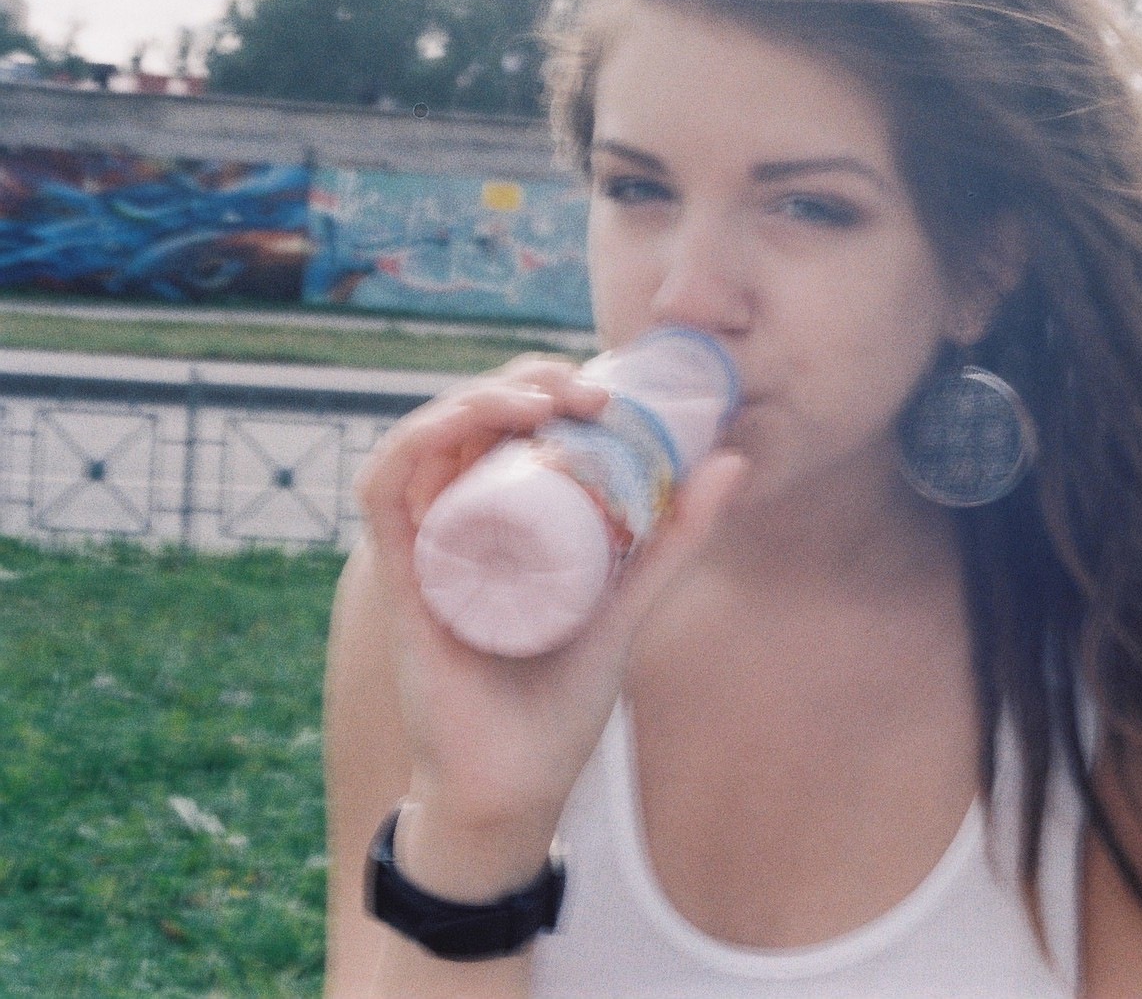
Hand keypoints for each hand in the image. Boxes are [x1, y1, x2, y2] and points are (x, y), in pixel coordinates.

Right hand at [352, 355, 745, 888]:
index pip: (509, 428)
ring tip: (539, 400)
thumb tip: (732, 459)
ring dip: (473, 401)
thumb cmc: (560, 703)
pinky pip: (382, 493)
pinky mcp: (400, 580)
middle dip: (520, 382)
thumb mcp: (630, 599)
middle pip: (469, 423)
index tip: (605, 386)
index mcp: (503, 524)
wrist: (518, 787)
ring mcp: (426, 550)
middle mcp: (458, 526)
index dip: (545, 385)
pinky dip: (413, 444)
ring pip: (426, 441)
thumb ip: (675, 537)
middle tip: (582, 387)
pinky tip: (459, 425)